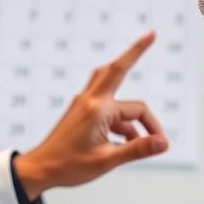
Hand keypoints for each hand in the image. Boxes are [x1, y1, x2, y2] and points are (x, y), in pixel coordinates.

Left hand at [12, 32, 168, 199]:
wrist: (39, 168)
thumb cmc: (69, 165)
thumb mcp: (107, 160)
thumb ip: (137, 149)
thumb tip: (164, 142)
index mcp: (97, 109)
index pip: (138, 110)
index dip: (153, 126)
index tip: (162, 142)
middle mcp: (90, 99)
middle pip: (116, 68)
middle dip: (135, 52)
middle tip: (151, 34)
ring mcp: (83, 103)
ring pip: (110, 83)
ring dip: (128, 98)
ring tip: (144, 130)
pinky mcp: (80, 110)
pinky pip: (105, 104)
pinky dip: (119, 117)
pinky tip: (126, 140)